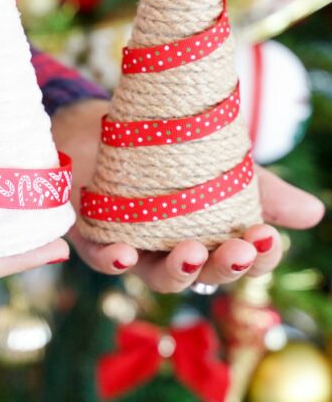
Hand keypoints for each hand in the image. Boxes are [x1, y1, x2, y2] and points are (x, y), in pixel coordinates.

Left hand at [52, 98, 324, 293]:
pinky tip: (125, 254)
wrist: (110, 127)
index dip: (258, 257)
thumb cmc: (172, 157)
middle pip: (201, 273)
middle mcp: (172, 253)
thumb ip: (265, 192)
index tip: (268, 238)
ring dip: (176, 269)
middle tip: (239, 248)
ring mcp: (132, 248)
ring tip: (191, 252)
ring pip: (155, 274)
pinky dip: (112, 260)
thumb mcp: (223, 167)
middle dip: (223, 266)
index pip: (241, 260)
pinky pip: (100, 258)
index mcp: (210, 241)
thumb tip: (315, 213)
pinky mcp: (91, 237)